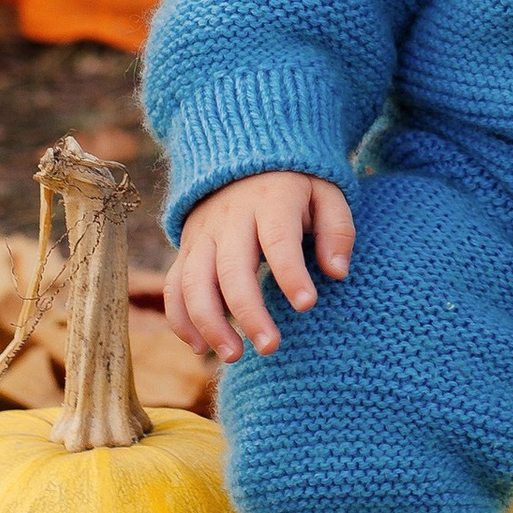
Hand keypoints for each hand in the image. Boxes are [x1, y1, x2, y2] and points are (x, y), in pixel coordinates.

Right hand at [166, 171, 354, 364]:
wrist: (243, 155)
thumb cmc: (295, 185)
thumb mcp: (326, 193)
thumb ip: (337, 229)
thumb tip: (338, 273)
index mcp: (271, 200)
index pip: (278, 239)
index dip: (290, 273)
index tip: (306, 305)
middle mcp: (230, 218)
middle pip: (231, 268)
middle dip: (248, 312)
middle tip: (271, 348)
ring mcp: (203, 234)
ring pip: (194, 282)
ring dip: (210, 323)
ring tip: (235, 356)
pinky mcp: (186, 248)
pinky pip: (174, 286)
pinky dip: (181, 319)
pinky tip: (202, 348)